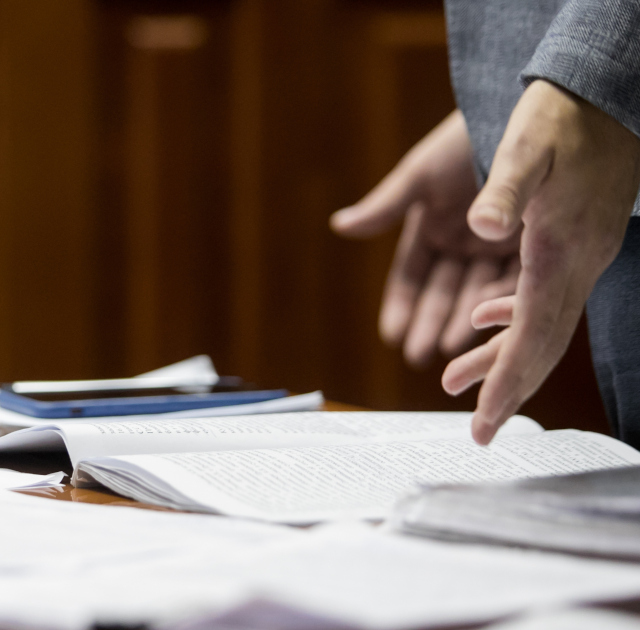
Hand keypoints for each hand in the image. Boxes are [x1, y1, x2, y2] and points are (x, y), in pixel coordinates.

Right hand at [331, 111, 520, 367]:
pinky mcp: (532, 243)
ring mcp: (495, 245)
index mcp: (430, 224)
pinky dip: (501, 306)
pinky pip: (514, 283)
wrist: (526, 109)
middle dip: (429, 325)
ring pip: (475, 294)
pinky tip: (491, 328)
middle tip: (419, 356)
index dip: (401, 306)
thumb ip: (385, 207)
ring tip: (453, 351)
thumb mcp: (421, 174)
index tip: (392, 336)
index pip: (410, 276)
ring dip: (462, 322)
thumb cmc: (465, 137)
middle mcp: (461, 240)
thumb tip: (340, 226)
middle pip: (441, 292)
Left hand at [440, 80, 639, 443]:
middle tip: (478, 430)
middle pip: (542, 342)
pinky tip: (485, 317)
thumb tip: (479, 227)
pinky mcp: (578, 240)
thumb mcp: (526, 146)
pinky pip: (546, 294)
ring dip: (501, 353)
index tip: (484, 426)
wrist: (607, 91)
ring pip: (542, 321)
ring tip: (453, 379)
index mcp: (558, 251)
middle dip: (507, 387)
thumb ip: (503, 190)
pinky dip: (513, 315)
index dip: (507, 383)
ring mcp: (581, 253)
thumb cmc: (562, 116)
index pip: (532, 335)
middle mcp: (576, 262)